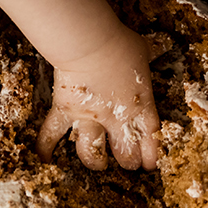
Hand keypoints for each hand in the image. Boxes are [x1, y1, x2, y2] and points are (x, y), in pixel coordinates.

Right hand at [36, 24, 159, 170]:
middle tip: (126, 162)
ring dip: (95, 161)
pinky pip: (53, 133)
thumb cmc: (120, 45)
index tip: (149, 165)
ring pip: (91, 152)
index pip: (150, 140)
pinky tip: (43, 159)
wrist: (91, 44)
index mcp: (139, 106)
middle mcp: (116, 119)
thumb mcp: (144, 49)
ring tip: (98, 163)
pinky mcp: (66, 110)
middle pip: (124, 153)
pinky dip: (45, 146)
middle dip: (127, 161)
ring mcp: (89, 118)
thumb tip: (164, 42)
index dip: (150, 156)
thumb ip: (153, 51)